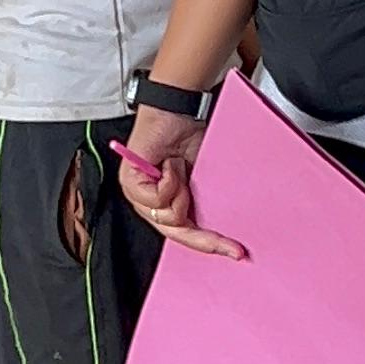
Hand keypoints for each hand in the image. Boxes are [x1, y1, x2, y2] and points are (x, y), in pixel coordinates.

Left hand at [116, 105, 244, 257]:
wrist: (176, 112)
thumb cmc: (187, 139)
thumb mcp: (200, 180)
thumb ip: (200, 204)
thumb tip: (216, 230)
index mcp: (164, 204)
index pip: (184, 234)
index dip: (210, 245)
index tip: (234, 251)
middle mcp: (148, 203)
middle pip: (176, 233)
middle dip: (205, 238)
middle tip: (230, 244)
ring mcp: (136, 194)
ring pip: (168, 217)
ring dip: (182, 192)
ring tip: (180, 168)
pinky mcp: (130, 182)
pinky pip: (157, 199)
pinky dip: (170, 181)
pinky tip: (170, 164)